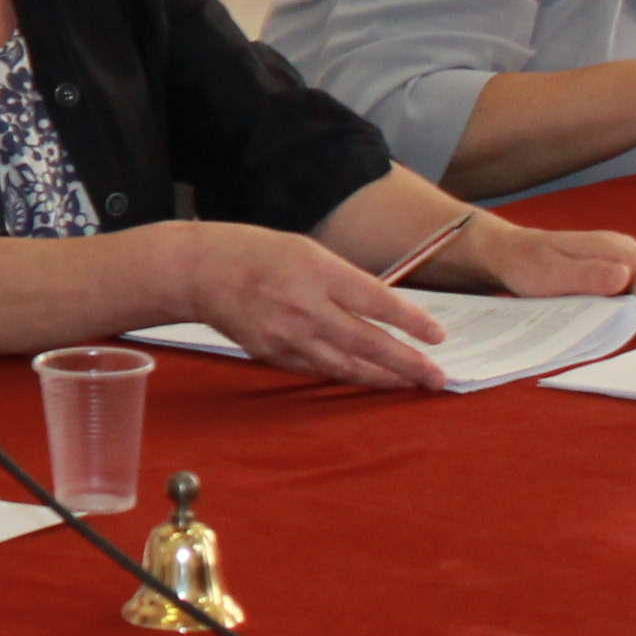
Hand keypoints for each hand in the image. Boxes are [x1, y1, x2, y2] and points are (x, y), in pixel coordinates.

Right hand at [177, 223, 449, 389]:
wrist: (198, 271)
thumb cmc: (256, 253)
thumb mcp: (308, 251)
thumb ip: (344, 281)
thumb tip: (385, 312)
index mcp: (317, 271)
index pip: (377, 302)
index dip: (411, 322)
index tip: (437, 337)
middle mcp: (304, 306)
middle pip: (367, 343)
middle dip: (408, 364)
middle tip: (437, 378)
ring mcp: (286, 335)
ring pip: (345, 365)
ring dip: (382, 378)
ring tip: (409, 384)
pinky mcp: (271, 353)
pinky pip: (317, 369)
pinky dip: (345, 375)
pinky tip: (365, 377)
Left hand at [442, 220, 635, 326]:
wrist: (511, 253)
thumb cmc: (525, 264)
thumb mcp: (549, 273)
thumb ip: (586, 275)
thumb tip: (625, 278)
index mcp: (617, 249)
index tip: (620, 322)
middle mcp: (628, 253)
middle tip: (617, 327)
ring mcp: (627, 263)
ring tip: (613, 322)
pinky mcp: (622, 274)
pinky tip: (612, 317)